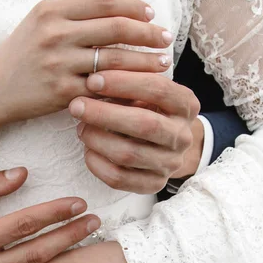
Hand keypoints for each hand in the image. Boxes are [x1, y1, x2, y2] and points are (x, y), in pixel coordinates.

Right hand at [0, 0, 173, 123]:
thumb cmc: (22, 54)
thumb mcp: (41, 22)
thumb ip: (75, 14)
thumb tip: (121, 12)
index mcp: (52, 10)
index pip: (105, 1)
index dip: (134, 6)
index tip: (150, 14)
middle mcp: (56, 33)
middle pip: (116, 27)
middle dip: (147, 33)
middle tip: (165, 38)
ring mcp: (59, 63)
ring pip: (115, 59)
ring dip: (145, 61)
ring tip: (162, 62)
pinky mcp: (62, 91)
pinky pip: (103, 88)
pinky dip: (125, 86)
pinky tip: (139, 86)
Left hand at [68, 71, 200, 192]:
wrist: (170, 146)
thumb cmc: (150, 109)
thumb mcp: (148, 91)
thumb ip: (129, 82)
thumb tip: (93, 79)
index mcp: (186, 105)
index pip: (158, 89)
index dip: (124, 83)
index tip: (93, 79)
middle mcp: (182, 136)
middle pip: (144, 125)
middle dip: (105, 114)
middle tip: (77, 105)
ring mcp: (170, 163)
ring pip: (129, 154)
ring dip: (97, 139)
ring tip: (80, 128)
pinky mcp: (153, 184)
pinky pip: (120, 179)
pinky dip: (98, 164)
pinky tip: (88, 151)